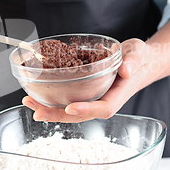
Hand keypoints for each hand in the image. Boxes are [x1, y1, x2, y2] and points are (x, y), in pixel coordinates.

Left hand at [22, 38, 159, 122]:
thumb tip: (126, 70)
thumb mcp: (138, 54)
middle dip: (58, 115)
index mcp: (118, 95)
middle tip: (37, 111)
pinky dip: (51, 100)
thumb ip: (133, 61)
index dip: (86, 110)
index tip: (70, 108)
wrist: (140, 63)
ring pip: (70, 110)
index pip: (102, 108)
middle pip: (80, 115)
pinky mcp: (85, 94)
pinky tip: (36, 95)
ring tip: (29, 102)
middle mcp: (103, 101)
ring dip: (49, 108)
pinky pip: (67, 100)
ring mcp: (93, 99)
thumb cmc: (139, 58)